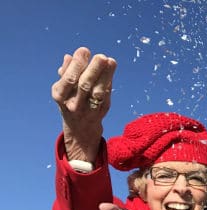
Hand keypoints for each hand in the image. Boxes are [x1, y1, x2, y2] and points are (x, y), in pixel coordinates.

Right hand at [51, 47, 116, 162]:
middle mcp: (74, 105)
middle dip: (93, 70)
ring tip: (110, 61)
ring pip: (99, 91)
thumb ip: (66, 73)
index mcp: (60, 96)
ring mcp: (89, 109)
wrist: (79, 127)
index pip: (69, 79)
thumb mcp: (63, 88)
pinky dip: (109, 80)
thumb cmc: (70, 100)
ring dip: (106, 75)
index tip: (84, 50)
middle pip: (85, 86)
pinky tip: (112, 68)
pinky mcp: (102, 110)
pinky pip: (107, 94)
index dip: (77, 65)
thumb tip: (68, 57)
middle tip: (101, 56)